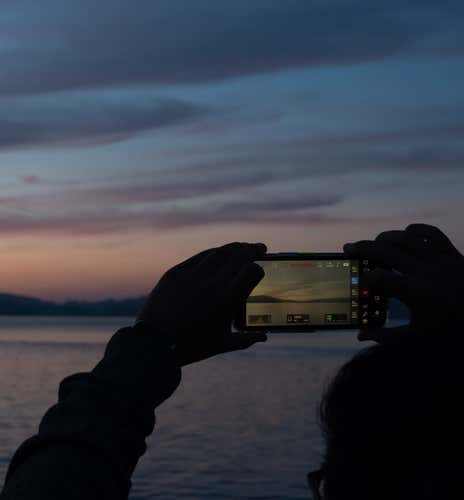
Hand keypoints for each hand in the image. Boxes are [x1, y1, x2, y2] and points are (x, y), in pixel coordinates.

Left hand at [137, 242, 267, 364]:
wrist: (154, 343)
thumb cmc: (190, 346)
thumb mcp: (221, 344)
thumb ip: (245, 340)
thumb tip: (263, 337)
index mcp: (227, 299)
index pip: (252, 271)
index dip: (259, 268)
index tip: (261, 269)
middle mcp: (213, 282)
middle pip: (238, 256)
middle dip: (252, 250)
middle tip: (260, 248)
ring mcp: (193, 275)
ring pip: (220, 252)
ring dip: (234, 247)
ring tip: (242, 247)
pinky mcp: (176, 272)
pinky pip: (200, 256)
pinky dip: (213, 252)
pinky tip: (219, 252)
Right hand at [344, 224, 463, 343]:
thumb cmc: (450, 329)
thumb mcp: (418, 337)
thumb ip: (386, 337)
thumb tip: (360, 336)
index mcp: (418, 293)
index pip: (383, 279)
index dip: (366, 277)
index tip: (358, 279)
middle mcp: (427, 271)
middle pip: (388, 252)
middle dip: (364, 249)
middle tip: (349, 247)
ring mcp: (441, 259)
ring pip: (406, 238)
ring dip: (385, 237)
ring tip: (373, 242)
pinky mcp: (451, 253)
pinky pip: (431, 233)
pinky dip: (414, 230)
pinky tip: (403, 236)